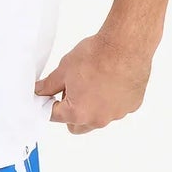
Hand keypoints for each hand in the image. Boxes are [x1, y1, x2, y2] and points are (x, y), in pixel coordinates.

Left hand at [34, 28, 155, 133]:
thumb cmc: (96, 56)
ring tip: (93, 82)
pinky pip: (117, 108)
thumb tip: (39, 90)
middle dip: (70, 113)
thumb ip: (49, 85)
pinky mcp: (132, 106)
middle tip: (71, 91)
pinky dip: (112, 100)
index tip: (49, 98)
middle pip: (77, 126)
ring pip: (98, 117)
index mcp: (78, 113)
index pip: (55, 117)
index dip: (49, 105)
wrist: (125, 45)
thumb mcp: (64, 69)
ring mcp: (117, 114)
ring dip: (92, 107)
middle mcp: (98, 119)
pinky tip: (111, 81)